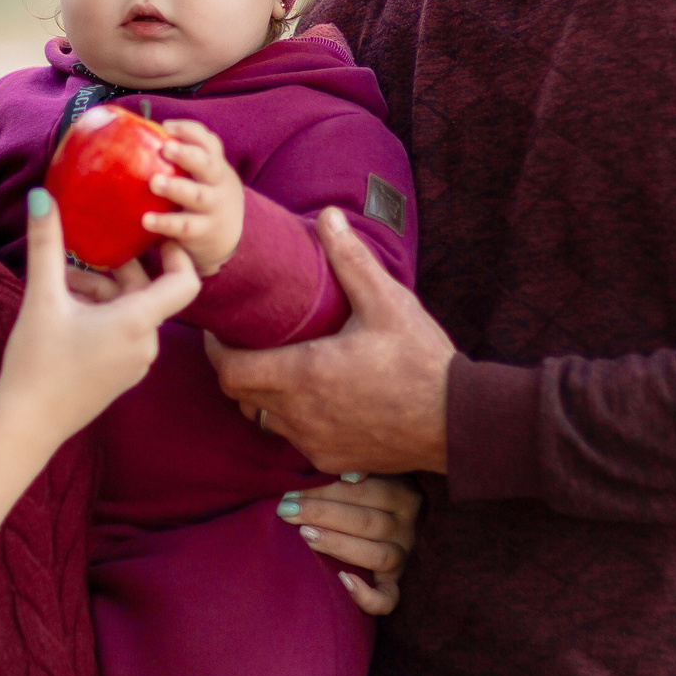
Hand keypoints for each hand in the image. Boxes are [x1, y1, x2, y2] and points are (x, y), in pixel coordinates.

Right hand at [1, 190, 201, 443]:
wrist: (27, 425)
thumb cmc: (37, 363)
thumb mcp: (41, 298)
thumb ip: (46, 244)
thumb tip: (42, 196)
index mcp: (138, 322)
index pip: (185, 281)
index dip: (176, 253)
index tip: (154, 232)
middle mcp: (147, 343)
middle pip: (147, 290)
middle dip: (115, 268)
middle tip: (83, 252)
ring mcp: (136, 362)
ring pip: (131, 310)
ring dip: (102, 290)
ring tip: (62, 282)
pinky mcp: (122, 373)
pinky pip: (123, 331)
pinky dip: (102, 313)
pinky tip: (66, 309)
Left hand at [143, 119, 243, 275]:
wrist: (228, 235)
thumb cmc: (203, 193)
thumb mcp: (203, 174)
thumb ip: (185, 156)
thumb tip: (144, 131)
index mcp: (216, 166)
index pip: (208, 143)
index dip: (189, 132)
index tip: (167, 127)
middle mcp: (218, 184)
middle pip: (207, 165)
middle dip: (186, 155)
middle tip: (165, 148)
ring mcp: (212, 209)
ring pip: (197, 196)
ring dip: (176, 188)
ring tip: (154, 182)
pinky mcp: (203, 232)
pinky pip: (185, 227)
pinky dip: (166, 223)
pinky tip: (146, 220)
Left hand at [207, 208, 454, 475]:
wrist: (457, 421)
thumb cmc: (421, 360)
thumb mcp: (388, 302)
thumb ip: (351, 259)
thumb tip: (328, 216)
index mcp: (305, 374)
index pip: (230, 372)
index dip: (218, 351)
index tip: (223, 330)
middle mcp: (300, 415)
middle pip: (240, 397)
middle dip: (237, 369)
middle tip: (249, 342)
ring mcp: (314, 442)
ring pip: (264, 419)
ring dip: (264, 396)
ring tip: (281, 365)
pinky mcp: (332, 460)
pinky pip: (294, 439)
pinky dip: (292, 418)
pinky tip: (315, 396)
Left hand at [278, 474, 420, 613]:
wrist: (364, 522)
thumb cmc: (352, 494)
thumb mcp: (358, 475)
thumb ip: (351, 470)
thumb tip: (347, 474)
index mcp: (402, 493)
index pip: (367, 491)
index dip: (327, 491)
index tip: (292, 491)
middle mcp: (407, 526)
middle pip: (368, 522)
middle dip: (323, 514)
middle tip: (288, 511)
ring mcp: (403, 557)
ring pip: (379, 555)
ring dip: (339, 545)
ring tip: (307, 536)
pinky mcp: (393, 584)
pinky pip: (388, 599)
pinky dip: (368, 596)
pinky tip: (343, 581)